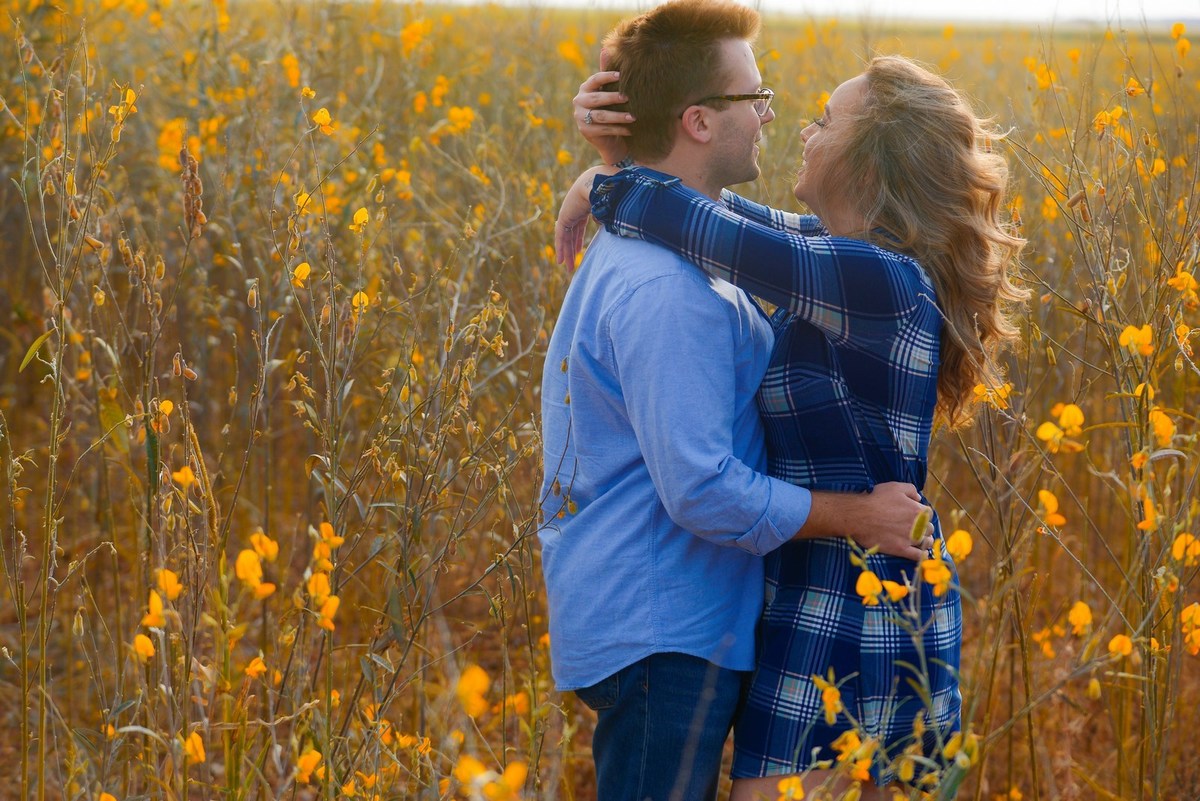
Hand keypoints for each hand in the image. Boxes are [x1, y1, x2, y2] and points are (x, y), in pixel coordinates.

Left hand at [555, 166, 613, 266]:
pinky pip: (561, 236)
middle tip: (571, 263)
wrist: (600, 183)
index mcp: (585, 205)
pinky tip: (561, 260)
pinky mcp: (564, 217)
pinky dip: (561, 248)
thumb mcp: (610, 210)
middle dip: (572, 248)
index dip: (578, 239)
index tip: (579, 250)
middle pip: (571, 233)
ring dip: (566, 252)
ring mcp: (568, 212)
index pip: (579, 225)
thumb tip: (605, 227)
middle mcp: (574, 208)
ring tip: (568, 267)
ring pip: (566, 237)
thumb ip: (606, 219)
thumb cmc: (610, 192)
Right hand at [574, 67, 634, 166]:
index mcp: (585, 89)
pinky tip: (630, 130)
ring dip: (618, 116)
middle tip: (627, 98)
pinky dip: (618, 129)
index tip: (621, 76)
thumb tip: (606, 48)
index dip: (606, 77)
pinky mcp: (585, 131)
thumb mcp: (607, 90)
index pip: (594, 80)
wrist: (605, 136)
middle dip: (613, 98)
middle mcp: (579, 101)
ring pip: (601, 116)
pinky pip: (603, 129)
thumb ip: (606, 72)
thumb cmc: (609, 108)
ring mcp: (580, 117)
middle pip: (597, 98)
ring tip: (632, 117)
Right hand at [801, 482, 934, 560]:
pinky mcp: (901, 550)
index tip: (914, 516)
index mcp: (918, 510)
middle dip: (924, 527)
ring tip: (917, 540)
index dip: (921, 514)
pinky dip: (922, 555)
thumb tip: (919, 498)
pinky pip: (919, 556)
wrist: (859, 516)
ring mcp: (910, 539)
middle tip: (913, 527)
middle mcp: (918, 525)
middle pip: (930, 528)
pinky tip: (919, 553)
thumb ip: (911, 489)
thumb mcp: (894, 487)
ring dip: (924, 541)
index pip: (929, 514)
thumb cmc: (876, 500)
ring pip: (927, 542)